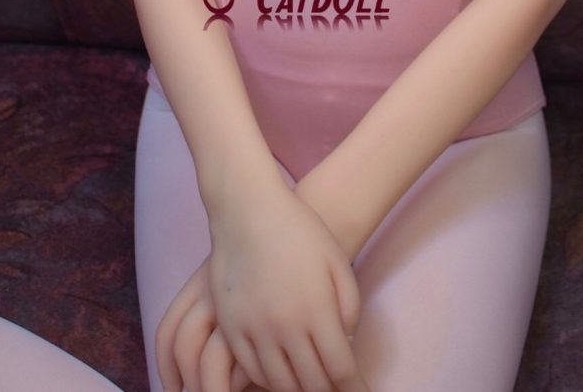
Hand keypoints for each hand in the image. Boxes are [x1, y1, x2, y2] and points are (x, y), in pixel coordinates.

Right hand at [156, 183, 369, 391]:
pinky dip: (267, 378)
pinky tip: (279, 372)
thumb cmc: (298, 230)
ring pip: (279, 383)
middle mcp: (284, 326)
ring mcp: (253, 328)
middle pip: (311, 383)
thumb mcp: (336, 262)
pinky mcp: (230, 325)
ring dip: (298, 389)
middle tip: (333, 386)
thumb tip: (346, 344)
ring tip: (308, 382)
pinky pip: (249, 369)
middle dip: (326, 390)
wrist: (248, 208)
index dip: (352, 387)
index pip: (339, 370)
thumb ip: (349, 307)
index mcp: (316, 309)